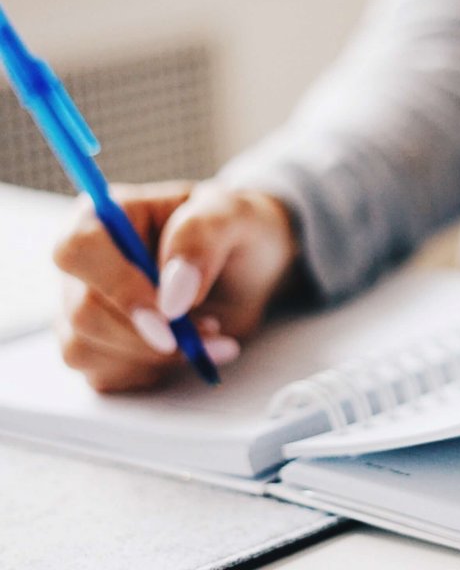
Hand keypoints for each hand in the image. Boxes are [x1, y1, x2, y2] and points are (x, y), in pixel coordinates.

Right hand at [53, 180, 298, 392]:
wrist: (251, 268)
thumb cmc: (237, 230)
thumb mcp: (234, 214)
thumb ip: (201, 237)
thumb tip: (172, 294)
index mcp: (108, 214)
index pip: (79, 249)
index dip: (118, 285)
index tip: (169, 312)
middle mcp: (86, 262)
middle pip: (83, 311)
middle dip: (149, 333)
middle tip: (210, 327)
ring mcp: (84, 307)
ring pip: (86, 349)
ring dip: (156, 355)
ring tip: (210, 331)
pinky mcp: (97, 346)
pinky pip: (104, 374)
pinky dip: (154, 371)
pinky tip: (191, 349)